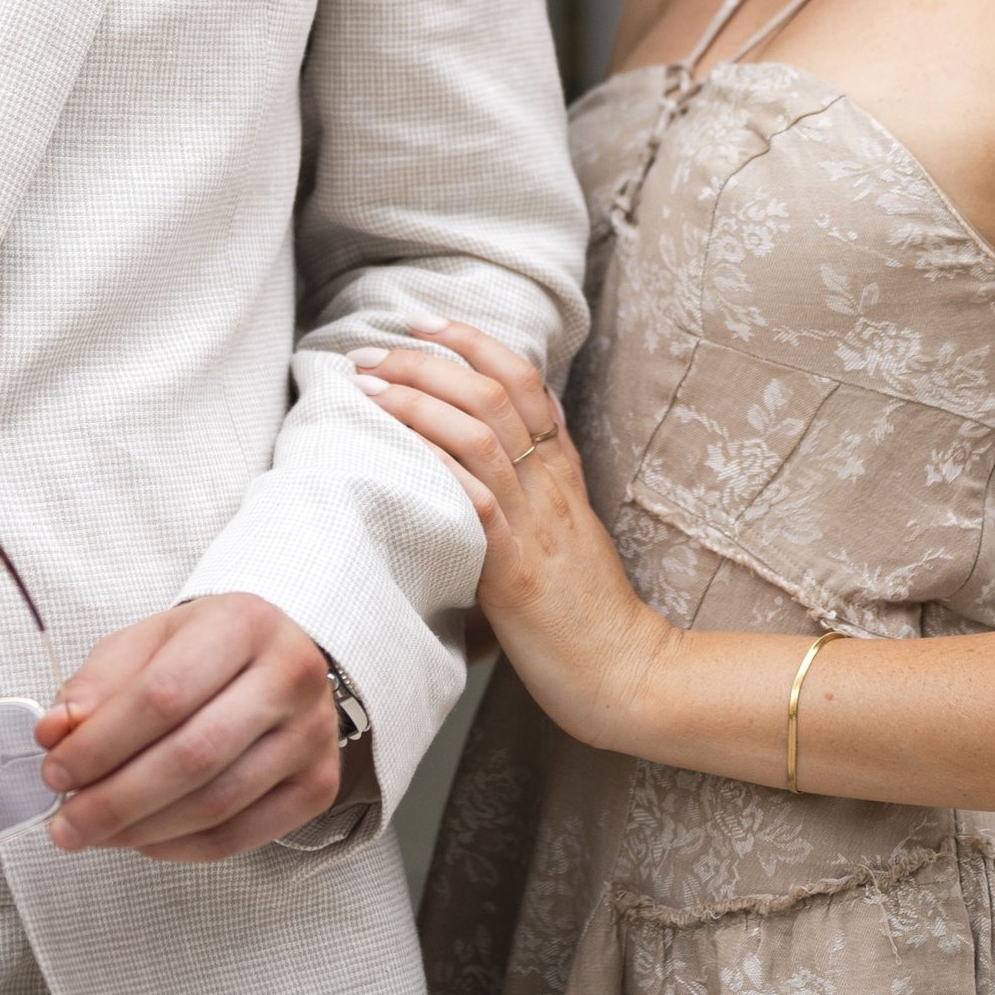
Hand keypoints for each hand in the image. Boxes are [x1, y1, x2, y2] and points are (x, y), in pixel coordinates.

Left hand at [33, 592, 342, 860]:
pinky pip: (240, 836)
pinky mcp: (319, 786)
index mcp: (244, 623)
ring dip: (142, 830)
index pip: (163, 695)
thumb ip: (96, 686)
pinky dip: (180, 848)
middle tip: (66, 823)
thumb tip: (56, 733)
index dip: (102, 743)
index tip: (55, 770)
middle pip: (193, 756)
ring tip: (95, 833)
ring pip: (216, 804)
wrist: (277, 660)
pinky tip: (143, 839)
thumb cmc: (205, 652)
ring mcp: (312, 735)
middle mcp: (291, 676)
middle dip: (116, 799)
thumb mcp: (147, 644)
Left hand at [355, 321, 671, 753]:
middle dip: (426, 361)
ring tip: (367, 385)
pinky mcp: (515, 573)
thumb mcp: (570, 528)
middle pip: (493, 393)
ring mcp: (535, 525)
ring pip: (479, 435)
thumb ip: (542, 480)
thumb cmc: (587, 611)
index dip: (472, 340)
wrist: (627, 675)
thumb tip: (505, 436)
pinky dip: (437, 468)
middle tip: (370, 349)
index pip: (524, 379)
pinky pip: (476, 503)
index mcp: (562, 472)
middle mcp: (550, 486)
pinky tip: (397, 451)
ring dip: (418, 402)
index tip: (421, 320)